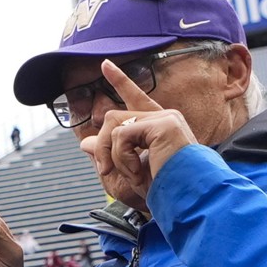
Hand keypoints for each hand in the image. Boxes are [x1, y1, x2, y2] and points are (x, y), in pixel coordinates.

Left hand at [78, 60, 198, 212]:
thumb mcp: (124, 173)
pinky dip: (122, 157)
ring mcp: (165, 119)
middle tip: (105, 171)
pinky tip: (137, 172)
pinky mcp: (163, 124)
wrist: (182, 200)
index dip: (120, 81)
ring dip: (111, 154)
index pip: (135, 99)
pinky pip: (123, 134)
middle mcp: (163, 118)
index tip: (105, 65)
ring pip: (114, 123)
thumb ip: (107, 154)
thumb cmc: (161, 192)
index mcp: (157, 127)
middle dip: (102, 146)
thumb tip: (84, 141)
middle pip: (113, 116)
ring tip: (129, 174)